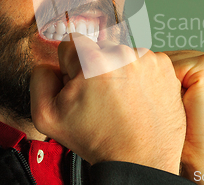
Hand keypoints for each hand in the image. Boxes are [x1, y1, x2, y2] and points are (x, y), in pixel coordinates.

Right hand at [30, 34, 185, 174]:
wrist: (140, 160)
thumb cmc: (98, 140)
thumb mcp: (47, 117)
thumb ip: (39, 80)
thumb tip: (49, 64)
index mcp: (91, 61)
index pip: (71, 43)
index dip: (71, 67)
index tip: (81, 86)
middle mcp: (122, 54)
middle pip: (99, 48)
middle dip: (95, 67)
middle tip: (101, 97)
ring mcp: (147, 59)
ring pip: (122, 55)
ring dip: (119, 71)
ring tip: (122, 101)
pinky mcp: (165, 67)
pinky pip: (144, 62)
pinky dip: (140, 76)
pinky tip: (137, 98)